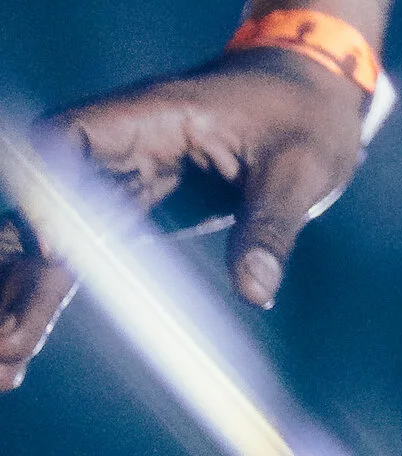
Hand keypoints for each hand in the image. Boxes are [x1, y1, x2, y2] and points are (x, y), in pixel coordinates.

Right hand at [0, 50, 367, 384]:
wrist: (316, 92)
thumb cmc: (307, 112)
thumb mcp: (303, 166)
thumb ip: (272, 223)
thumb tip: (254, 289)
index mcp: (157, 113)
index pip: (71, 138)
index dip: (48, 190)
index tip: (53, 251)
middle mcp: (123, 147)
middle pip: (46, 202)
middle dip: (17, 267)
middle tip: (6, 344)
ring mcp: (121, 180)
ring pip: (50, 238)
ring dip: (19, 293)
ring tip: (5, 363)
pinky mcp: (130, 212)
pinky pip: (75, 257)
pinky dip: (44, 297)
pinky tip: (19, 348)